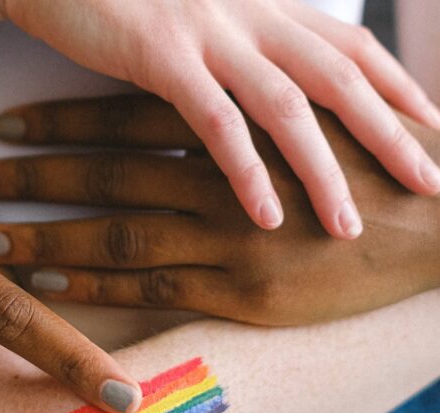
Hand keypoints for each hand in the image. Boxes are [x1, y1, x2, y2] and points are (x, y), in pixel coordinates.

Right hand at [0, 0, 439, 238]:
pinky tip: (268, 216)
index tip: (429, 122)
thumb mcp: (198, 12)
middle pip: (338, 78)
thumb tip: (269, 79)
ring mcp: (209, 34)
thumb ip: (241, 38)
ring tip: (349, 227)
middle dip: (390, 134)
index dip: (395, 83)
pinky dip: (246, 172)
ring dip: (323, 172)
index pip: (348, 43)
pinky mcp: (162, 57)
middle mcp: (249, 12)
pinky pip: (216, 123)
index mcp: (262, 1)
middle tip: (428, 184)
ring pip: (286, 108)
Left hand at [0, 96, 439, 324]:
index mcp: (233, 129)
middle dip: (34, 175)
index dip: (61, 121)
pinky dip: (98, 286)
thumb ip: (243, 102)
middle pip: (107, 173)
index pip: (126, 119)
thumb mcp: (310, 111)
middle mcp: (221, 181)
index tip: (5, 123)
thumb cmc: (374, 162)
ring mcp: (230, 240)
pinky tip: (50, 282)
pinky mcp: (245, 292)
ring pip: (119, 234)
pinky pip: (155, 289)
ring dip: (48, 235)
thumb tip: (191, 90)